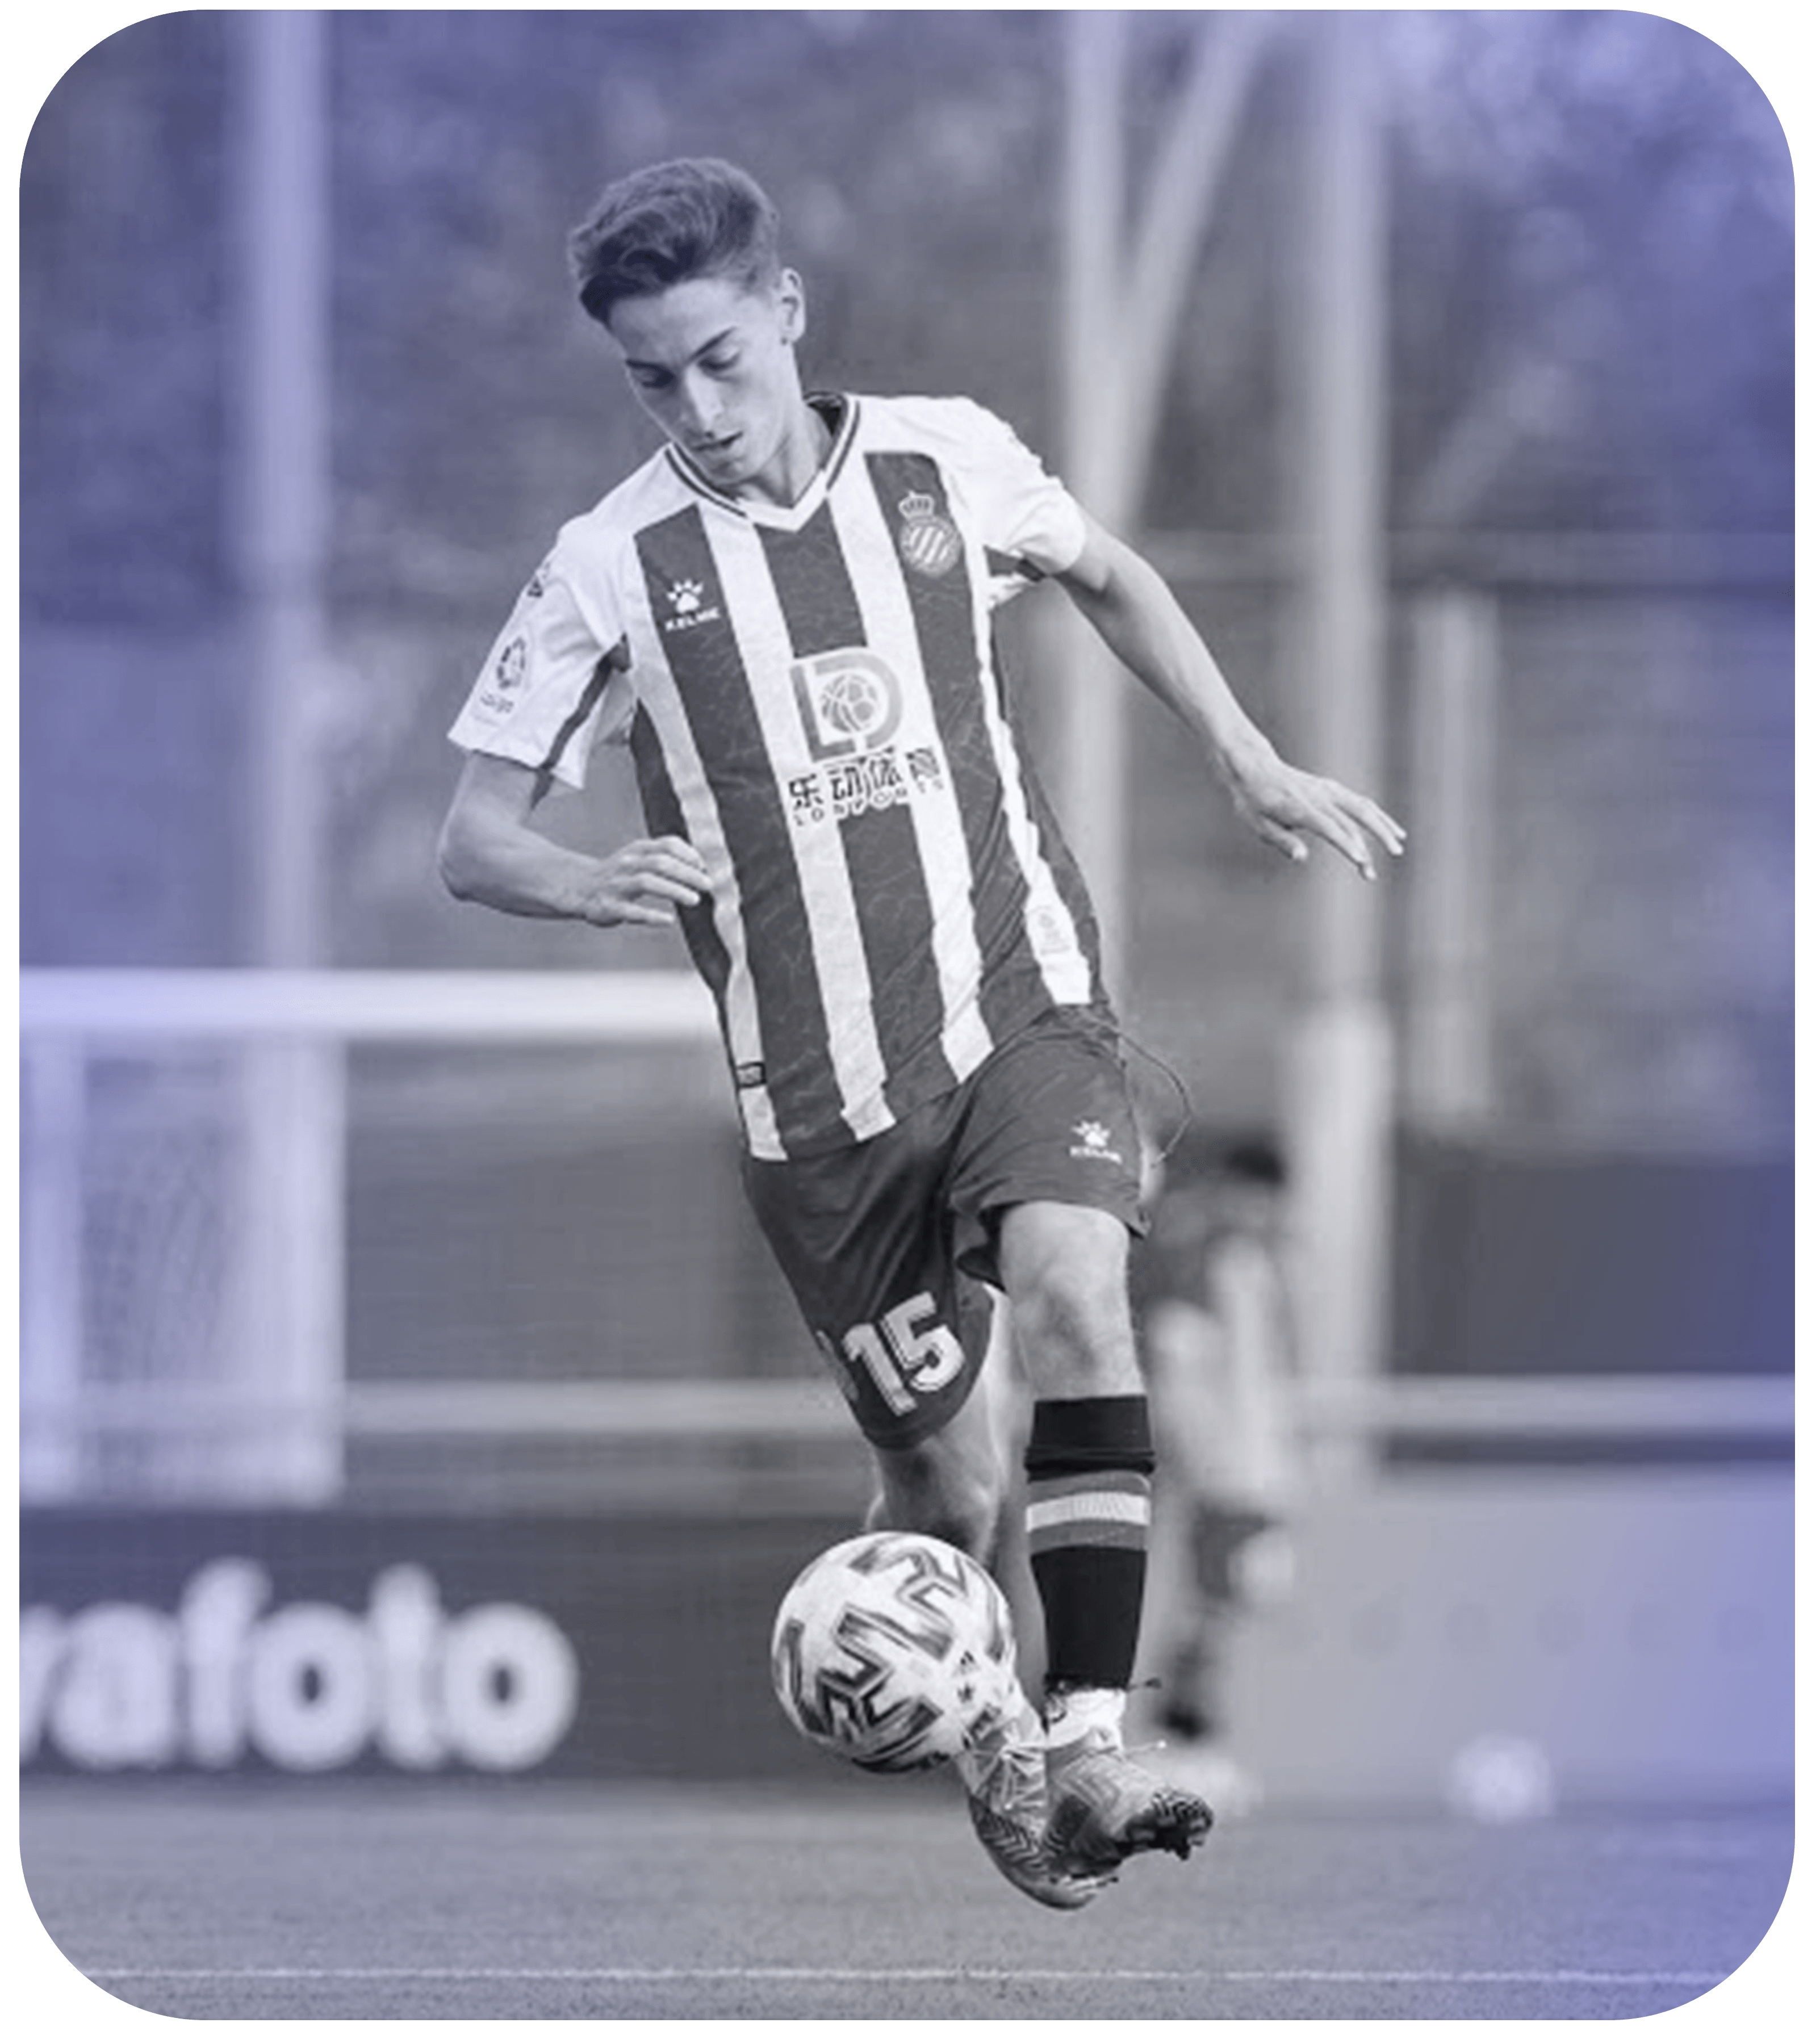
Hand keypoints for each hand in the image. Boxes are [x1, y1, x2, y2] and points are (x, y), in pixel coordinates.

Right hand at [573, 836, 712, 926]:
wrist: (579, 888)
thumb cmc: (619, 875)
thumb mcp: (640, 858)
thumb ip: (667, 858)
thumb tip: (702, 867)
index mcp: (637, 850)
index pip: (667, 844)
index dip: (690, 854)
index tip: (705, 868)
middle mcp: (627, 863)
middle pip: (660, 862)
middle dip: (687, 873)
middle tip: (708, 885)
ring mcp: (617, 884)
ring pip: (646, 882)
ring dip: (673, 890)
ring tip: (694, 899)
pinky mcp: (609, 906)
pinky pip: (631, 910)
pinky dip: (650, 915)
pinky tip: (668, 920)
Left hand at [1226, 750, 1405, 880]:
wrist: (1254, 768)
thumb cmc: (1252, 800)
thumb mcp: (1258, 823)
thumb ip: (1281, 840)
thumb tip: (1301, 857)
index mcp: (1300, 807)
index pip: (1330, 827)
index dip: (1347, 844)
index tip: (1362, 861)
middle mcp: (1318, 796)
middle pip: (1354, 816)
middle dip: (1375, 837)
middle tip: (1391, 857)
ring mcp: (1327, 790)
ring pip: (1363, 807)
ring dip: (1383, 826)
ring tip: (1399, 845)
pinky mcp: (1331, 789)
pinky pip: (1359, 802)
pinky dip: (1376, 815)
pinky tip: (1389, 828)